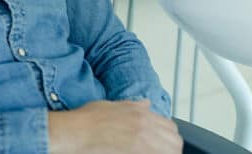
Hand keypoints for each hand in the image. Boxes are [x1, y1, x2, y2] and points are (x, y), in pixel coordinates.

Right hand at [48, 100, 181, 153]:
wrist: (76, 131)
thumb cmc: (88, 119)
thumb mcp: (113, 105)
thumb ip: (134, 105)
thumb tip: (147, 104)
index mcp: (141, 114)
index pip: (171, 127)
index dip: (168, 136)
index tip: (163, 142)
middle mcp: (145, 127)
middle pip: (175, 142)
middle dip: (171, 148)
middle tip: (161, 151)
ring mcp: (141, 143)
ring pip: (170, 152)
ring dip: (165, 153)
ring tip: (153, 153)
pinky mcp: (136, 153)